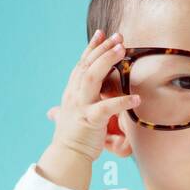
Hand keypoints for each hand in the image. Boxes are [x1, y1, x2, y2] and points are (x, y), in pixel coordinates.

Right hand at [44, 29, 141, 162]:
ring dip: (107, 61)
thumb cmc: (73, 139)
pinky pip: (106, 108)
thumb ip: (70, 109)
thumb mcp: (70, 117)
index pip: (81, 64)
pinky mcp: (89, 121)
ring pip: (92, 77)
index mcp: (71, 92)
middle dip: (103, 49)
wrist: (66, 157)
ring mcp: (80, 106)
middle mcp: (74, 95)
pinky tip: (136, 98)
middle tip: (119, 37)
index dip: (92, 48)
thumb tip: (54, 111)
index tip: (102, 33)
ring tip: (122, 50)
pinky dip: (122, 102)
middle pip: (87, 65)